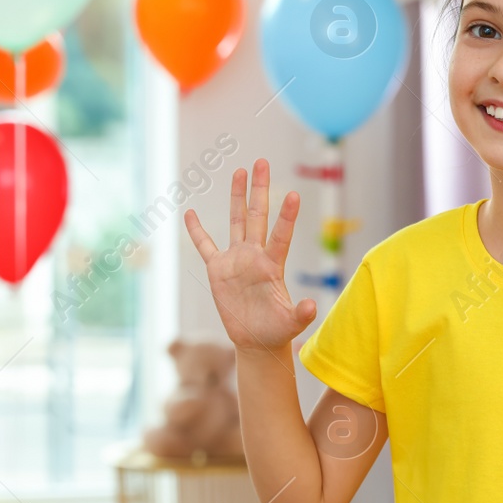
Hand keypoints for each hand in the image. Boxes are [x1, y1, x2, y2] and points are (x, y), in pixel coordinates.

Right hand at [185, 159, 317, 352]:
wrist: (257, 340)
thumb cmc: (277, 330)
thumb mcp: (291, 323)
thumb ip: (301, 314)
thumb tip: (312, 307)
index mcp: (273, 265)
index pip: (281, 235)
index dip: (287, 217)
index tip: (294, 194)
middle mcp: (255, 256)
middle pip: (258, 215)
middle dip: (259, 189)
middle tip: (262, 162)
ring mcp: (236, 260)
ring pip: (236, 221)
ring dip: (237, 197)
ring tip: (239, 171)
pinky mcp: (218, 269)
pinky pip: (205, 245)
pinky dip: (196, 231)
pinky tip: (190, 212)